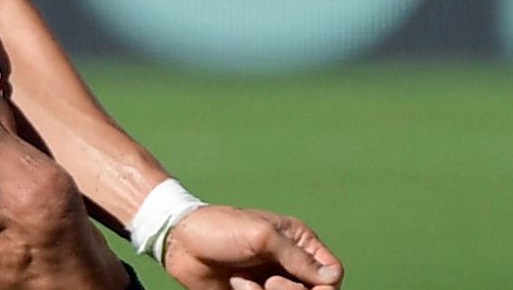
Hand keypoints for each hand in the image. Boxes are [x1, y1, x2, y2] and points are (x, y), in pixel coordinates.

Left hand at [161, 203, 342, 289]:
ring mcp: (273, 282)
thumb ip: (296, 257)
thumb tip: (331, 277)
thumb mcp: (260, 236)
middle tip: (268, 283)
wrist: (179, 242)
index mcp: (298, 243)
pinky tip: (236, 286)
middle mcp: (290, 265)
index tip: (299, 281)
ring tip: (244, 283)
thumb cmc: (219, 228)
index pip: (332, 274)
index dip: (323, 285)